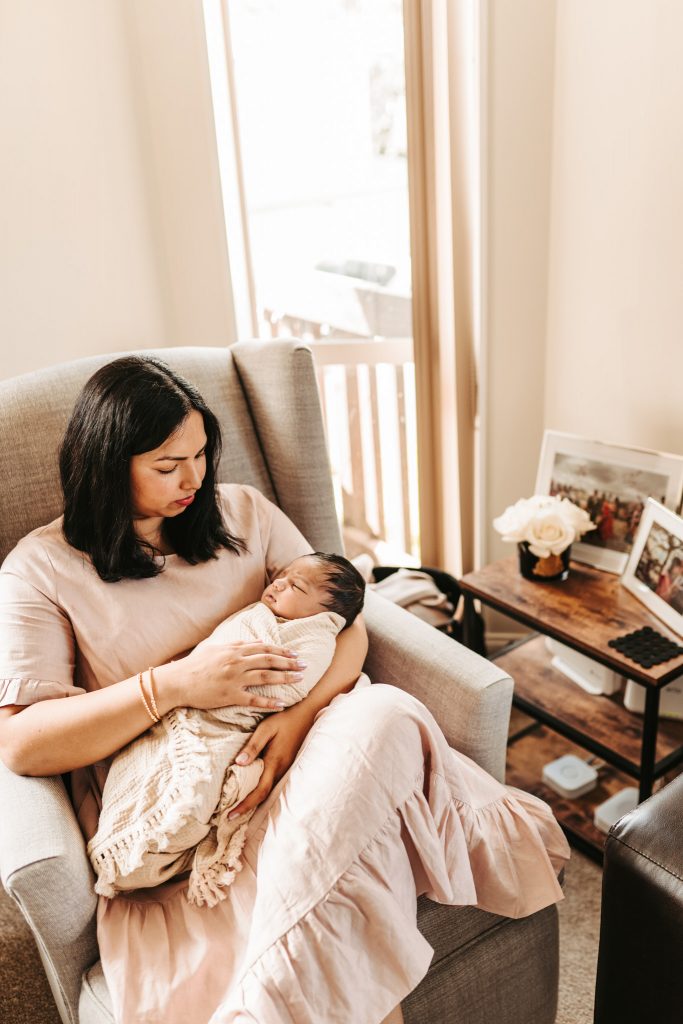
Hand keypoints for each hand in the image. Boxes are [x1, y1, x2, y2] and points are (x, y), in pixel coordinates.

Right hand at [159, 641, 305, 713]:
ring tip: (300, 679)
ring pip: (265, 677)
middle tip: (304, 665)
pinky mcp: (230, 695)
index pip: (264, 648)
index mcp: (234, 650)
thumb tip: (257, 641)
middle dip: (289, 663)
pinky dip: (269, 702)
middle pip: (269, 661)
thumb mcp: (216, 648)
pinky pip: (253, 700)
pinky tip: (282, 704)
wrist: (178, 681)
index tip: (294, 654)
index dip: (281, 651)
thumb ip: (237, 644)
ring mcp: (234, 679)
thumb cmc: (195, 664)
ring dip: (285, 678)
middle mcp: (237, 662)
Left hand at [228, 702, 314, 817]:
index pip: (259, 791)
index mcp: (274, 762)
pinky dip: (261, 790)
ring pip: (269, 789)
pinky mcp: (287, 764)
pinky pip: (272, 782)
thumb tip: (238, 764)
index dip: (246, 805)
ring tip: (237, 806)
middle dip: (247, 807)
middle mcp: (281, 769)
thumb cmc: (284, 719)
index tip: (231, 815)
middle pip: (264, 795)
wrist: (306, 714)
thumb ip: (253, 746)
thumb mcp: (266, 728)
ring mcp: (286, 767)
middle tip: (230, 815)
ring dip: (254, 799)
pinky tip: (252, 789)